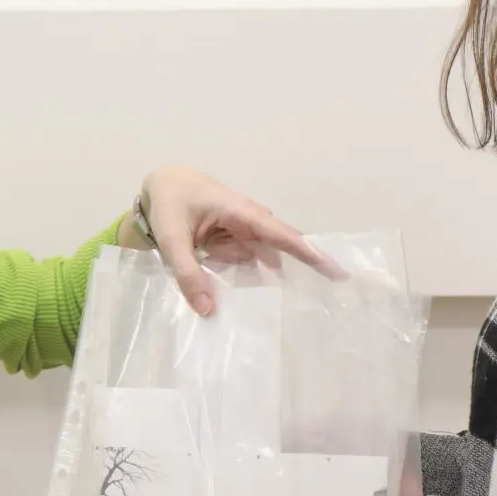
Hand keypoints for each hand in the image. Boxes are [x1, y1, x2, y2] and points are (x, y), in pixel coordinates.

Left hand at [132, 165, 341, 315]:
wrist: (160, 185)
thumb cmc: (168, 204)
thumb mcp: (171, 239)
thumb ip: (187, 273)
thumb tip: (208, 310)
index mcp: (240, 212)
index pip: (281, 234)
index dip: (308, 253)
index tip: (336, 270)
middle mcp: (249, 221)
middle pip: (277, 251)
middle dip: (293, 272)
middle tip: (316, 301)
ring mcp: (242, 231)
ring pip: (258, 261)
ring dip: (256, 279)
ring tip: (261, 301)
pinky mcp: (234, 240)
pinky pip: (244, 263)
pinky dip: (240, 275)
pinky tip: (233, 288)